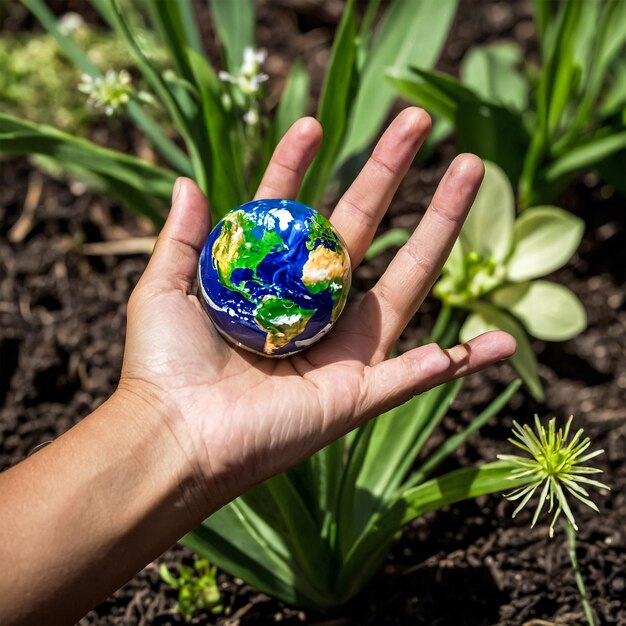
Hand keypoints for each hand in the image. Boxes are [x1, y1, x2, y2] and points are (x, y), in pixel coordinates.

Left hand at [120, 108, 514, 511]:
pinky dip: (454, 365)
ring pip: (406, 284)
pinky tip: (501, 341)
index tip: (311, 123)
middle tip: (418, 118)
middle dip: (392, 174)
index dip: (300, 167)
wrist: (175, 438)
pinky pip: (413, 377)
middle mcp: (316, 312)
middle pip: (366, 231)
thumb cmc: (163, 367)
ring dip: (442, 229)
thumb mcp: (164, 291)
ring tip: (472, 171)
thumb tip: (187, 180)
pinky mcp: (357, 395)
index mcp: (273, 286)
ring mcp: (343, 351)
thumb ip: (182, 238)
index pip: (297, 213)